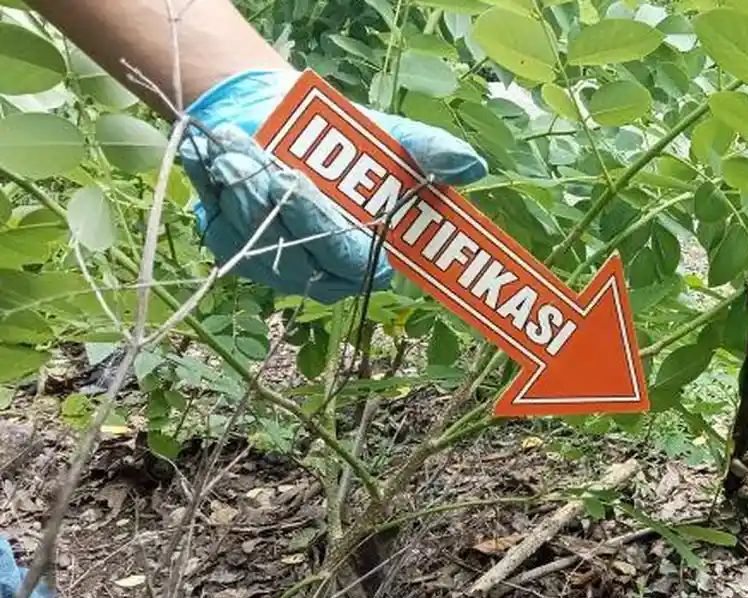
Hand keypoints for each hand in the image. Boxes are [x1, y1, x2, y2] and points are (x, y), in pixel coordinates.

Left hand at [178, 69, 486, 304]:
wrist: (280, 116)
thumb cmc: (345, 138)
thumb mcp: (392, 141)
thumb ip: (430, 155)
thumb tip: (472, 165)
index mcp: (366, 257)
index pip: (357, 263)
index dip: (334, 233)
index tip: (316, 192)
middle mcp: (322, 272)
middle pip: (302, 254)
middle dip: (285, 208)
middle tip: (273, 167)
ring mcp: (276, 264)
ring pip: (258, 241)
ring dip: (245, 194)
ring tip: (238, 149)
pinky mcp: (234, 248)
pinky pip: (223, 229)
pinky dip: (215, 191)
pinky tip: (215, 157)